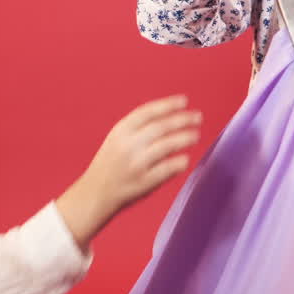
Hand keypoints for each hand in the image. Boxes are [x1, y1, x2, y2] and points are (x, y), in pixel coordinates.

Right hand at [56, 95, 201, 250]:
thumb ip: (138, 129)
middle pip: (161, 126)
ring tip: (195, 135)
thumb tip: (172, 117)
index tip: (184, 101)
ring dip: (185, 138)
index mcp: (120, 131)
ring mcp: (136, 164)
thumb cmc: (110, 164)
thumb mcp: (117, 139)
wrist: (95, 193)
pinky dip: (180, 162)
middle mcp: (128, 145)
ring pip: (167, 145)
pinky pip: (168, 168)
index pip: (148, 112)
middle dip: (182, 119)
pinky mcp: (144, 182)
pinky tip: (185, 159)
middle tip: (198, 117)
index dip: (168, 104)